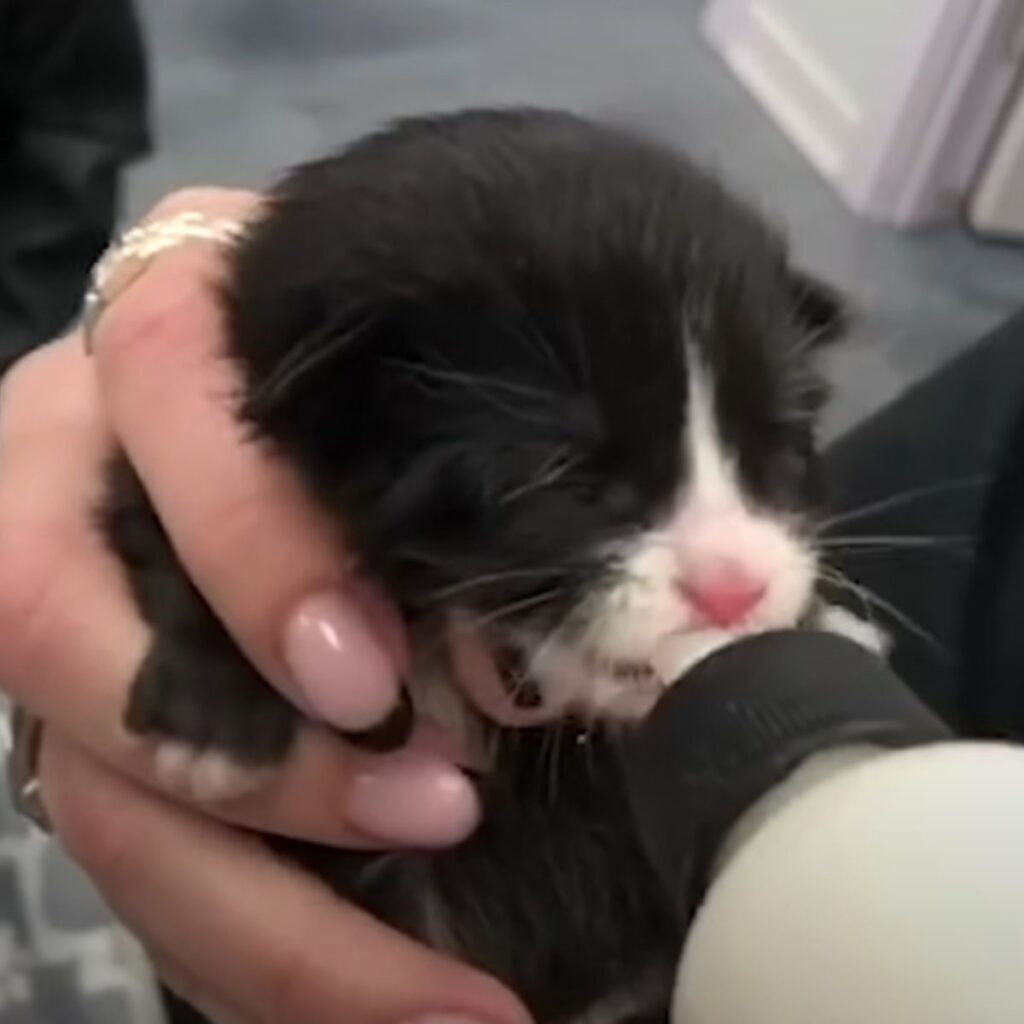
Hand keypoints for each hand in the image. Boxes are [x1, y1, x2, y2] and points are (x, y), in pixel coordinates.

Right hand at [0, 187, 527, 1022]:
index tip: (373, 681)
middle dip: (251, 770)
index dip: (252, 553)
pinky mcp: (88, 714)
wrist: (259, 358)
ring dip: (258, 907)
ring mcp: (64, 608)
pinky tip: (364, 988)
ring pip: (87, 780)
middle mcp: (70, 478)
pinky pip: (129, 841)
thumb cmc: (362, 353)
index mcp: (157, 349)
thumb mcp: (394, 372)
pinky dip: (243, 939)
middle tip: (443, 817)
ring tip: (436, 983)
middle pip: (62, 637)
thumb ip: (432, 471)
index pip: (168, 413)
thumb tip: (517, 672)